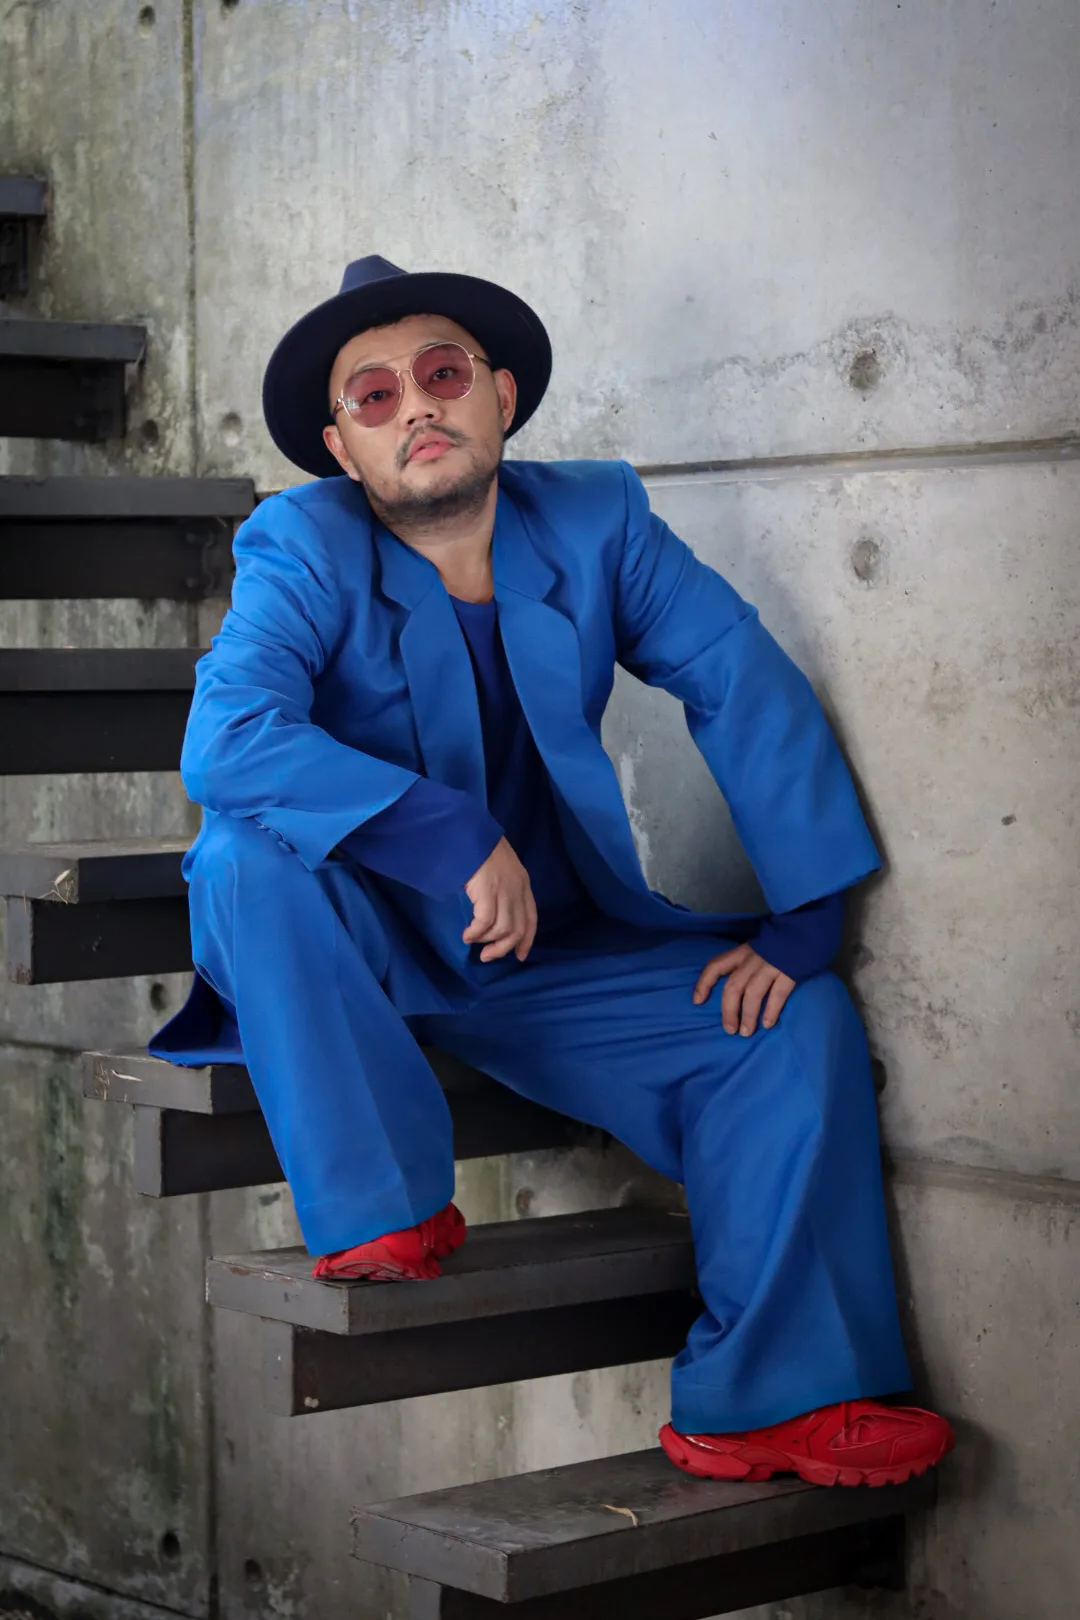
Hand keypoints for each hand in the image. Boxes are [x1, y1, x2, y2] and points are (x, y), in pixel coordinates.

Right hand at [463, 838, 537, 962]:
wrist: (470, 834)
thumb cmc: (481, 850)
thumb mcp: (501, 870)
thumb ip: (504, 889)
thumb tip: (495, 915)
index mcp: (524, 885)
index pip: (531, 919)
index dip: (526, 940)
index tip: (519, 956)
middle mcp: (517, 890)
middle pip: (517, 930)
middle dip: (503, 948)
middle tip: (487, 957)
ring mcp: (504, 891)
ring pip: (502, 929)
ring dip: (486, 941)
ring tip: (472, 940)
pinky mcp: (487, 892)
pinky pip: (484, 923)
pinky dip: (476, 933)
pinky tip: (467, 935)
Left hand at [692, 943, 795, 1035]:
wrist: (805, 929)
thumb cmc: (778, 943)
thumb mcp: (755, 948)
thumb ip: (745, 964)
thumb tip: (735, 991)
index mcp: (741, 952)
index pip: (715, 966)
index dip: (704, 983)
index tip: (697, 1001)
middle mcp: (752, 960)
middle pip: (733, 987)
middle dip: (729, 1010)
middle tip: (730, 1029)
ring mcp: (771, 966)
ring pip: (753, 993)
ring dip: (748, 1015)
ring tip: (746, 1032)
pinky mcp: (789, 972)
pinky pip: (778, 994)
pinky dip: (771, 1010)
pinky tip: (767, 1023)